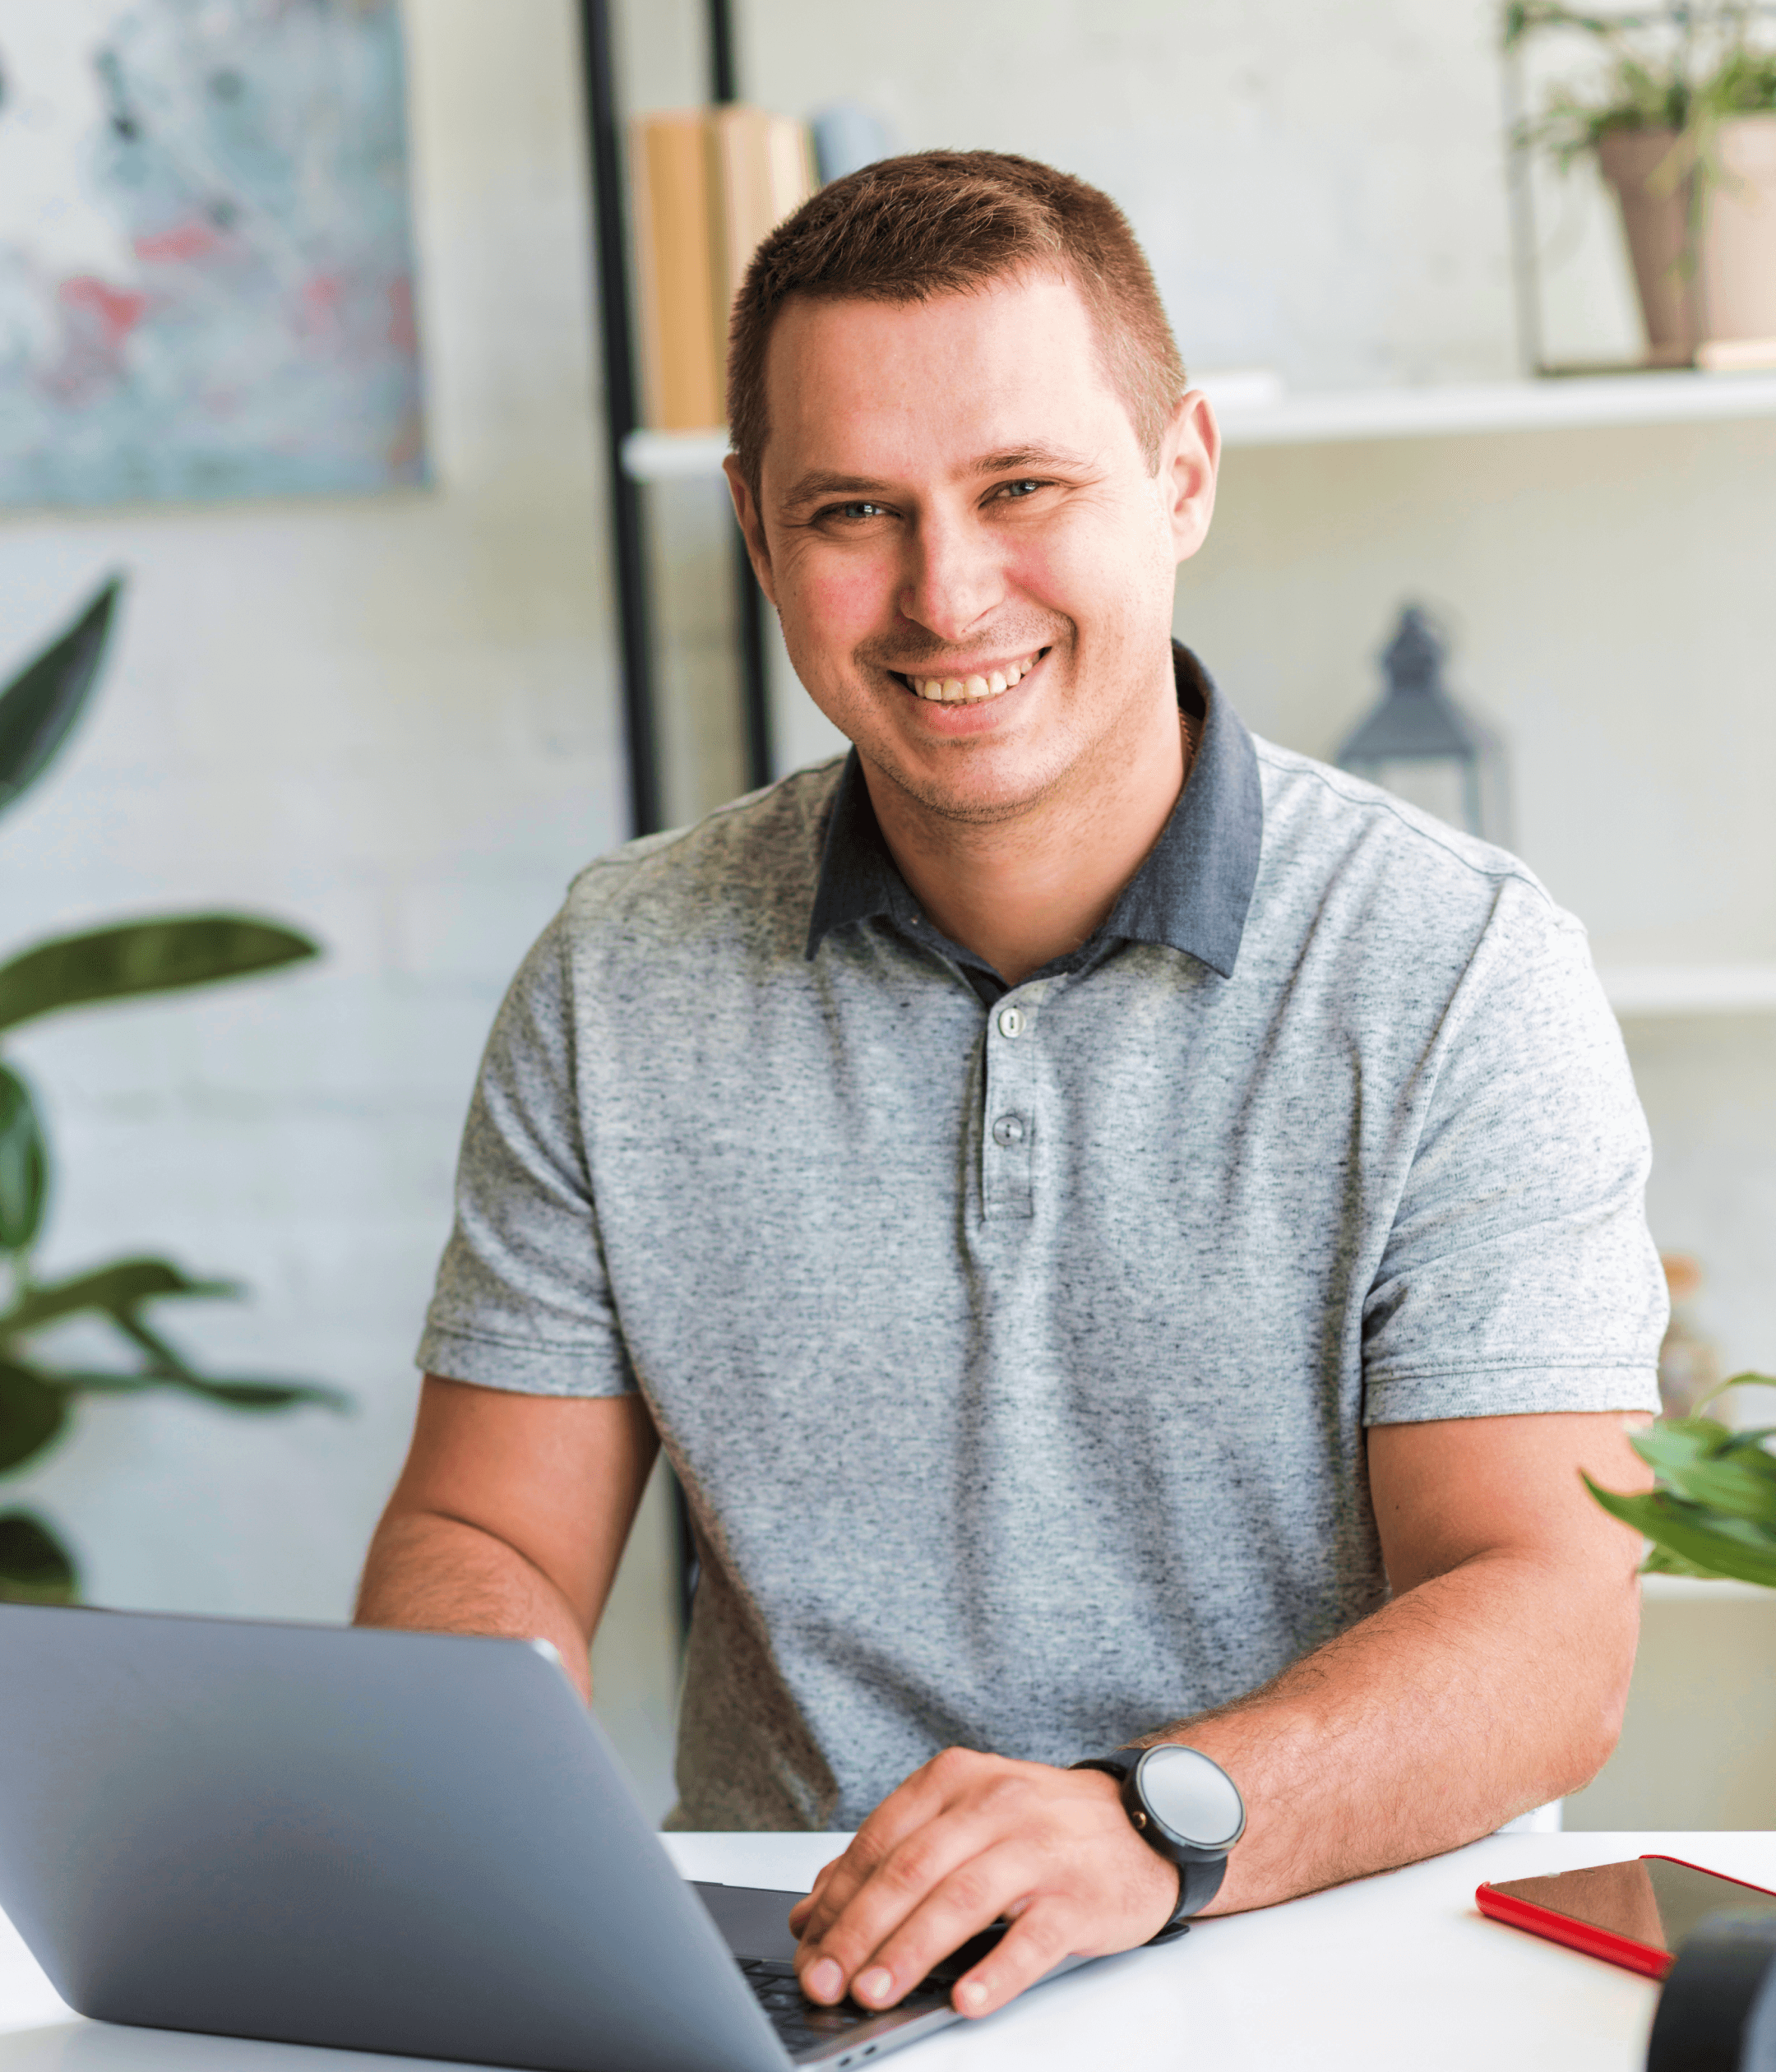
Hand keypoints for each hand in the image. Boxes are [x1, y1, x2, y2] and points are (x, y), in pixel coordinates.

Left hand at [787, 1747, 1178, 2019]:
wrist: (1145, 1822)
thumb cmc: (1042, 1827)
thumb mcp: (964, 1822)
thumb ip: (890, 1859)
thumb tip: (813, 1915)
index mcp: (955, 1781)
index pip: (879, 1842)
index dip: (837, 1900)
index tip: (808, 1949)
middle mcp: (994, 1805)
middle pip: (911, 1870)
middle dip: (860, 1932)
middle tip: (827, 1981)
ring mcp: (1040, 1848)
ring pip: (962, 1900)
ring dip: (911, 1952)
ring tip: (875, 1993)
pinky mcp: (1080, 1896)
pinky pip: (1033, 1937)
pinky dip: (997, 1971)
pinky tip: (966, 1998)